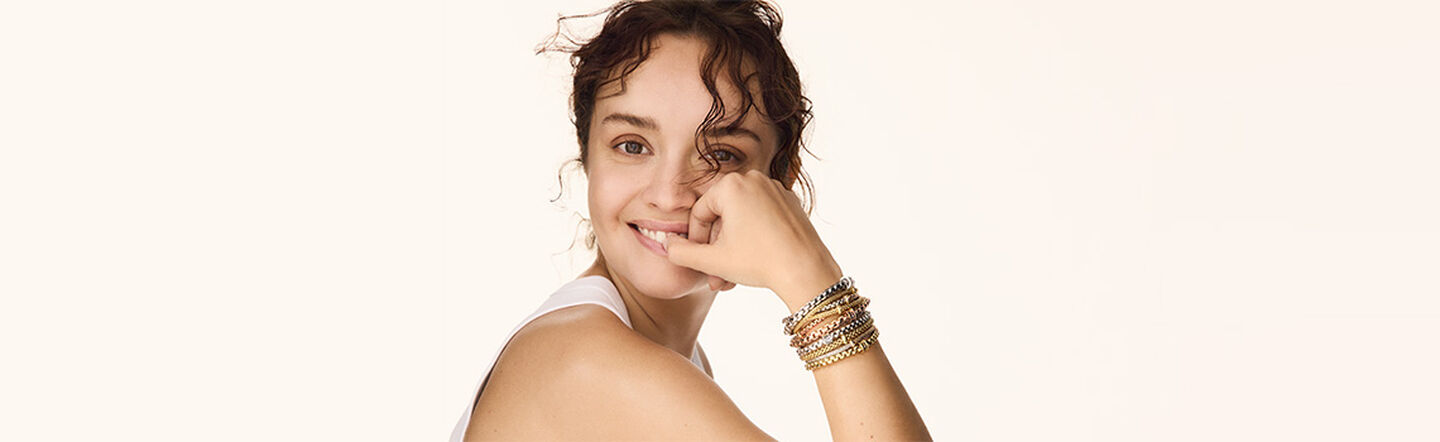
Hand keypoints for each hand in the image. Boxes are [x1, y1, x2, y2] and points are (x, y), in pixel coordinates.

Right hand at [664, 170, 843, 309]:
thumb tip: (666, 244)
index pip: (700, 213)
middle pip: (722, 217)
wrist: (806, 271)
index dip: (695, 241)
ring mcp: (775, 189)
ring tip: (732, 277)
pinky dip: (753, 237)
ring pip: (741, 219)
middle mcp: (754, 179)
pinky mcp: (790, 202)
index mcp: (731, 185)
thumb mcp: (712, 261)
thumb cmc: (759, 263)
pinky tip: (751, 263)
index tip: (699, 263)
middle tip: (715, 277)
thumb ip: (681, 252)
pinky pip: (762, 217)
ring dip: (732, 248)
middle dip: (716, 249)